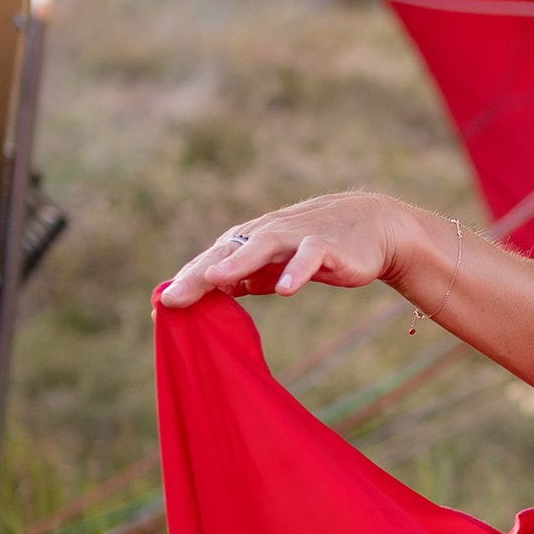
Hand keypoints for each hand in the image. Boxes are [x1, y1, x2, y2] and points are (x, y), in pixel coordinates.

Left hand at [157, 190, 414, 307]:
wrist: (373, 225)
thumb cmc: (319, 246)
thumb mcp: (277, 264)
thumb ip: (247, 277)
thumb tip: (213, 293)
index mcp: (251, 242)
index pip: (212, 262)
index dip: (187, 283)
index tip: (160, 308)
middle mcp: (267, 235)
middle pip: (226, 254)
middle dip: (197, 275)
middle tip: (171, 299)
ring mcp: (296, 237)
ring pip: (262, 247)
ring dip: (238, 263)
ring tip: (216, 280)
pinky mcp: (326, 245)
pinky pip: (309, 257)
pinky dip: (297, 270)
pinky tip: (286, 289)